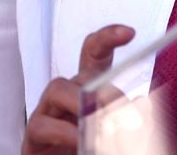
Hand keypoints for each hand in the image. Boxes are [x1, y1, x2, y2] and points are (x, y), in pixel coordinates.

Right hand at [21, 24, 134, 154]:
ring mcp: (48, 112)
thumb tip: (143, 104)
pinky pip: (42, 124)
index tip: (129, 33)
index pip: (95, 54)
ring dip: (81, 102)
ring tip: (101, 124)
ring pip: (57, 88)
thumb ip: (131, 117)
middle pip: (82, 74)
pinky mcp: (34, 135)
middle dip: (106, 91)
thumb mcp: (120, 132)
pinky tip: (80, 141)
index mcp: (90, 90)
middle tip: (126, 115)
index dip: (108, 38)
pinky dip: (64, 132)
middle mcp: (68, 96)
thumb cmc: (95, 147)